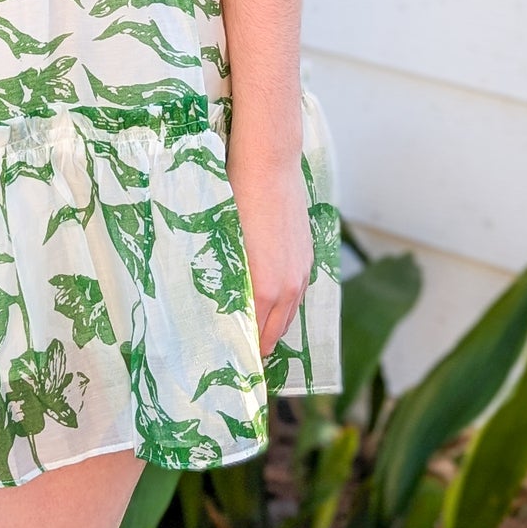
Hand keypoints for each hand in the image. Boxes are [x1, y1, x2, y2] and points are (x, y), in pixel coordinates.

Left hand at [227, 151, 312, 357]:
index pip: (255, 335)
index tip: (231, 361)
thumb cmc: (237, 200)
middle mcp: (289, 286)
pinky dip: (286, 305)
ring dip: (275, 326)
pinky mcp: (307, 255)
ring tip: (257, 337)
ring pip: (290, 313)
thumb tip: (219, 305)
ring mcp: (302, 271)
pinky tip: (273, 303)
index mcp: (266, 288)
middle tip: (242, 357)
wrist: (269, 165)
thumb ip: (228, 280)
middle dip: (260, 345)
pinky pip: (298, 293)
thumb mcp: (225, 244)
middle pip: (276, 331)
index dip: (243, 350)